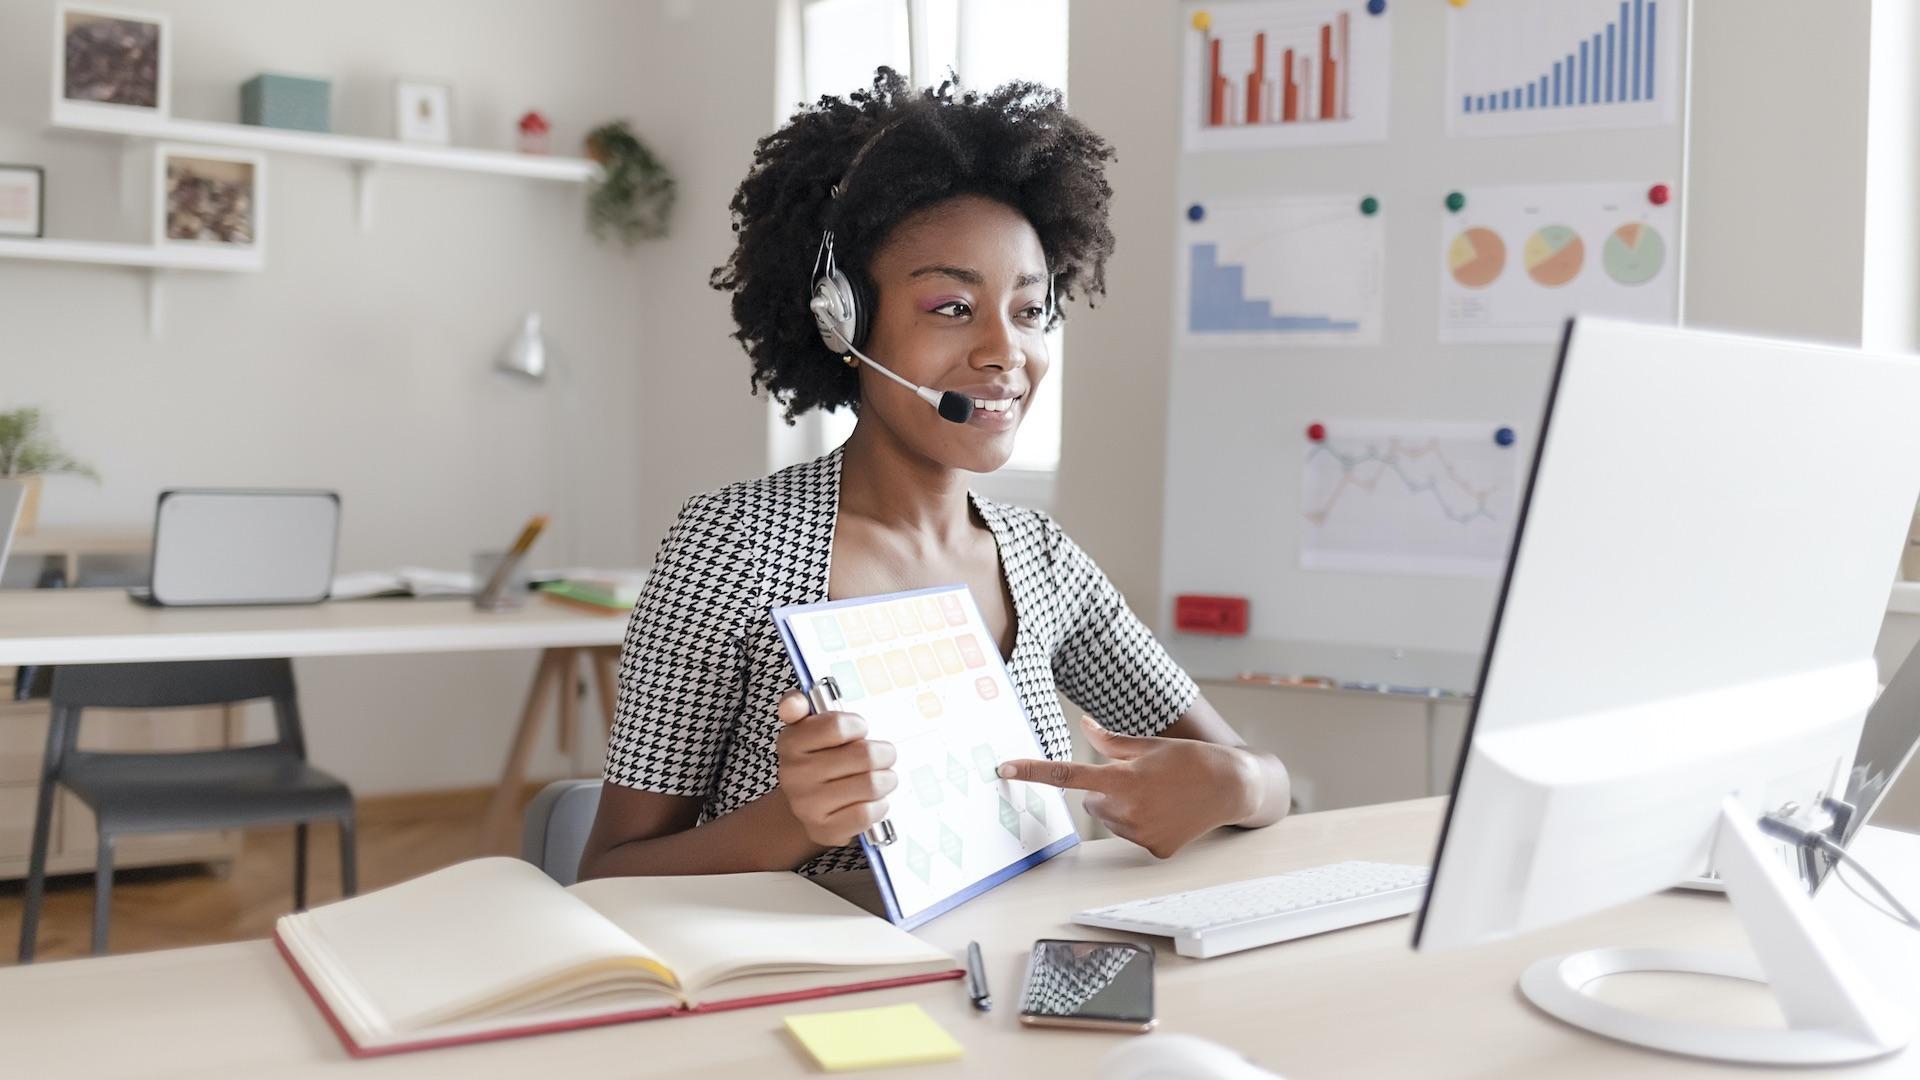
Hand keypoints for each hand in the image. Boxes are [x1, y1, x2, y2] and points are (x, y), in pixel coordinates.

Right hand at [776, 688, 897, 847]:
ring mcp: (807, 804)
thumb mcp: (808, 728)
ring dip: (887, 780)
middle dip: (884, 754)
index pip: (837, 725)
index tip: (860, 730)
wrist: (810, 805)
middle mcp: (794, 774)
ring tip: (883, 778)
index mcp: (790, 742)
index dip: (858, 726)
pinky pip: (868, 813)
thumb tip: (793, 704)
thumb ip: (801, 706)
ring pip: (871, 784)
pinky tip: (874, 801)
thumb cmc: (820, 758)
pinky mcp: (825, 829)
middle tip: (884, 756)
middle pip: (864, 756)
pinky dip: (880, 805)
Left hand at [997, 716, 1260, 858]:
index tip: (1004, 768)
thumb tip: (1083, 725)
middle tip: (1138, 778)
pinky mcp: (1155, 850)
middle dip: (1104, 790)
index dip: (1033, 771)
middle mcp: (1129, 811)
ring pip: (1109, 820)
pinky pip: (1130, 835)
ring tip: (1158, 795)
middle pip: (1091, 802)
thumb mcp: (1149, 744)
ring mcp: (1142, 835)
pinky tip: (1167, 813)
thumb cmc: (1191, 760)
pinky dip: (1141, 824)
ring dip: (1121, 807)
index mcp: (1124, 780)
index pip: (1068, 775)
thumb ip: (1111, 741)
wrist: (1232, 788)